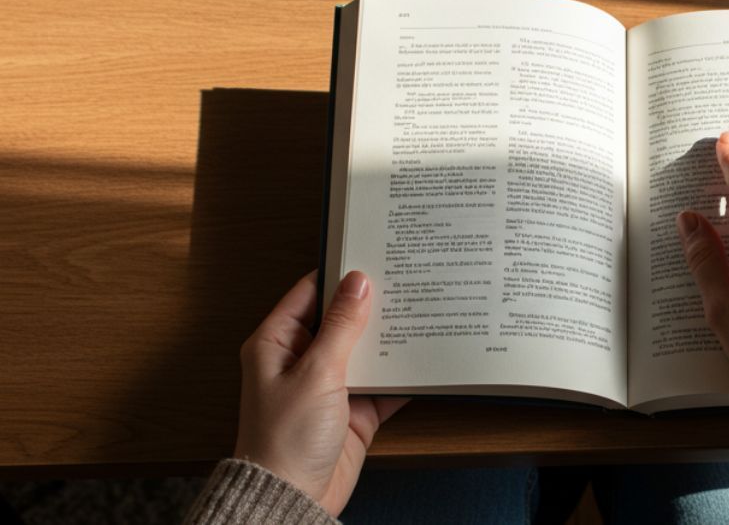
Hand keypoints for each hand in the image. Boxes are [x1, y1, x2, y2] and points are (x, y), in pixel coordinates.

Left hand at [234, 270, 407, 515]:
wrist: (293, 499)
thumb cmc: (284, 439)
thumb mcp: (316, 373)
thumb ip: (340, 326)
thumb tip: (357, 283)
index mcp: (277, 344)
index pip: (310, 293)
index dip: (339, 274)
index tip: (371, 255)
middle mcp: (302, 361)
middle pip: (341, 320)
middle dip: (372, 305)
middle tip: (405, 280)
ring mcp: (329, 386)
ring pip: (366, 350)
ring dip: (390, 339)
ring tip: (422, 312)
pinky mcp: (353, 410)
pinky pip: (383, 384)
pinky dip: (402, 375)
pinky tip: (425, 360)